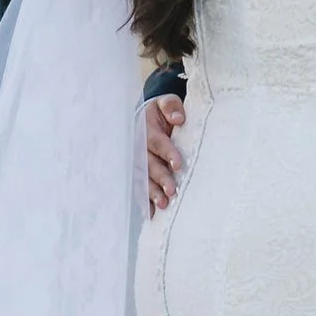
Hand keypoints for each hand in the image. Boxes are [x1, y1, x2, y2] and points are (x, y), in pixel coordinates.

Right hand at [144, 94, 183, 213]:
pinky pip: (140, 187)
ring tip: (163, 204)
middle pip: (149, 164)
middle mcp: (139, 147)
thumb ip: (171, 107)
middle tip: (172, 191)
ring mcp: (137, 161)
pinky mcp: (138, 172)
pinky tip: (152, 213)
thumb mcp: (166, 102)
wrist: (148, 116)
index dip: (167, 153)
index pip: (157, 142)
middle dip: (160, 178)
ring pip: (143, 178)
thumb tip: (178, 118)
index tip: (178, 164)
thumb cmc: (162, 111)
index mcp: (146, 129)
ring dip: (152, 192)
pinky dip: (145, 201)